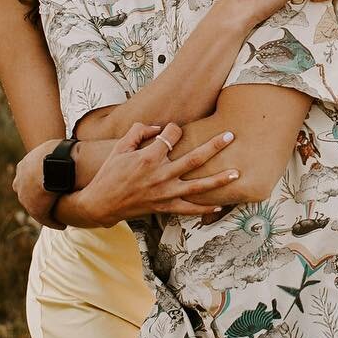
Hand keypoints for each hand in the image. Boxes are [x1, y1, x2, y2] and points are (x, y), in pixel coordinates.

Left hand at [13, 137, 64, 228]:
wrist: (55, 164)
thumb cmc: (58, 151)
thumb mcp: (53, 146)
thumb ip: (55, 149)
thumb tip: (66, 145)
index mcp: (23, 166)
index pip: (27, 177)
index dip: (38, 180)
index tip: (49, 183)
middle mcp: (20, 182)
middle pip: (27, 192)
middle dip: (37, 196)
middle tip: (52, 199)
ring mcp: (25, 196)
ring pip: (35, 206)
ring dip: (45, 210)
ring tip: (59, 217)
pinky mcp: (35, 209)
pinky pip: (44, 218)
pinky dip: (53, 222)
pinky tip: (62, 225)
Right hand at [54, 122, 242, 226]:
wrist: (101, 204)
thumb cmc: (110, 174)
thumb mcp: (119, 147)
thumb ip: (138, 132)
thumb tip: (157, 127)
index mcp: (149, 157)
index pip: (171, 135)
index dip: (174, 129)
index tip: (173, 129)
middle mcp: (160, 175)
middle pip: (194, 158)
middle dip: (214, 146)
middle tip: (230, 136)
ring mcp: (165, 193)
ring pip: (197, 186)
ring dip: (218, 179)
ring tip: (236, 173)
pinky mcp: (164, 207)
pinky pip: (189, 209)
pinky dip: (204, 210)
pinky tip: (219, 206)